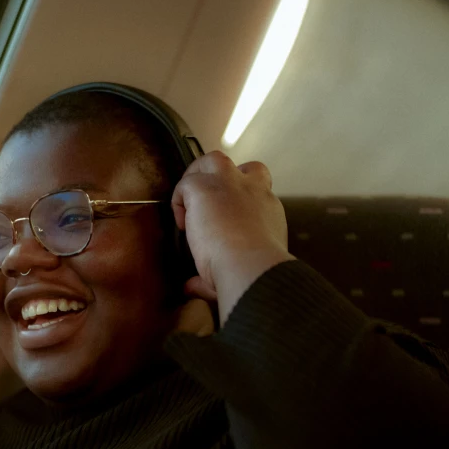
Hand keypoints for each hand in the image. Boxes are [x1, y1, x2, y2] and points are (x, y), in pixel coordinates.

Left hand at [170, 151, 292, 319]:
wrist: (251, 267)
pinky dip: (179, 202)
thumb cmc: (253, 275)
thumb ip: (216, 276)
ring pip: (214, 160)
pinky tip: (183, 226)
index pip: (259, 193)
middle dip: (230, 178)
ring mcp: (229, 183)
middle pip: (247, 167)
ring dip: (201, 176)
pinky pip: (185, 185)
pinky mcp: (203, 187)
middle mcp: (254, 190)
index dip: (244, 202)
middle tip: (212, 202)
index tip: (230, 222)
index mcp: (269, 209)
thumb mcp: (242, 271)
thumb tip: (191, 287)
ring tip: (191, 202)